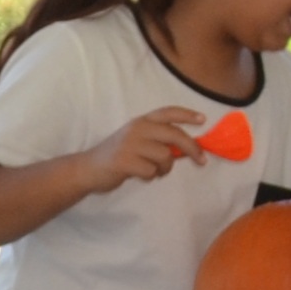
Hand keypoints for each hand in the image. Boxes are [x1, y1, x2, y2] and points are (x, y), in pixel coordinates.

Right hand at [81, 106, 209, 192]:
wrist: (88, 169)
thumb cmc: (116, 156)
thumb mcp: (136, 141)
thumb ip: (157, 140)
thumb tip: (185, 148)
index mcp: (141, 121)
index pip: (168, 113)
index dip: (187, 115)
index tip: (203, 120)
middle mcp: (137, 129)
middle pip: (174, 135)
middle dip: (192, 148)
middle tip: (201, 160)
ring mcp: (130, 144)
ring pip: (165, 156)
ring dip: (165, 168)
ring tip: (155, 172)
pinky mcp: (125, 161)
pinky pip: (151, 171)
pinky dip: (150, 176)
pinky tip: (140, 175)